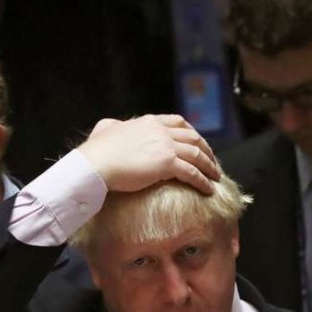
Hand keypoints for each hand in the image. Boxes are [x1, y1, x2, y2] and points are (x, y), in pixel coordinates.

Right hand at [76, 115, 219, 194]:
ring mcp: (166, 146)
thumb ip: (112, 126)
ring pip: (197, 154)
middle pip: (193, 137)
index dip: (192, 132)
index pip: (179, 122)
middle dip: (206, 149)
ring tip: (215, 176)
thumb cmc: (97, 150)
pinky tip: (208, 189)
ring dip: (209, 166)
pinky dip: (203, 181)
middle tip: (212, 161)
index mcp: (150, 122)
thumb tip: (110, 125)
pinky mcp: (166, 163)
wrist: (96, 163)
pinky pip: (192, 172)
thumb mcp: (105, 128)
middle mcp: (161, 131)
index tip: (198, 142)